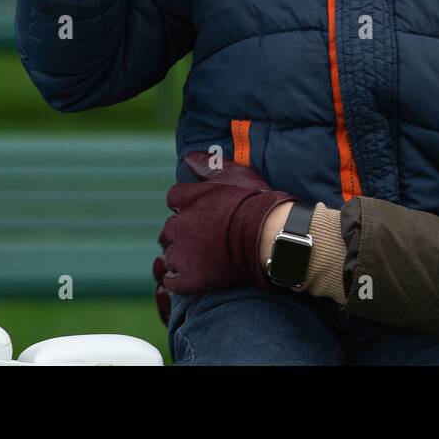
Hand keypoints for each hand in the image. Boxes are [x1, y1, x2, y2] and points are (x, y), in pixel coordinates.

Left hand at [154, 151, 295, 325]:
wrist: (268, 234)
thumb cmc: (254, 200)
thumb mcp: (232, 173)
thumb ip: (206, 165)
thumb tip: (187, 157)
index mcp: (186, 198)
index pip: (174, 200)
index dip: (187, 206)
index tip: (203, 211)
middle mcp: (178, 225)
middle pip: (170, 229)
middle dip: (183, 231)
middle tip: (204, 236)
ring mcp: (182, 253)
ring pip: (170, 255)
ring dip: (181, 256)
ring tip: (203, 257)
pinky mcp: (189, 279)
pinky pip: (173, 281)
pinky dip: (180, 279)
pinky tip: (195, 276)